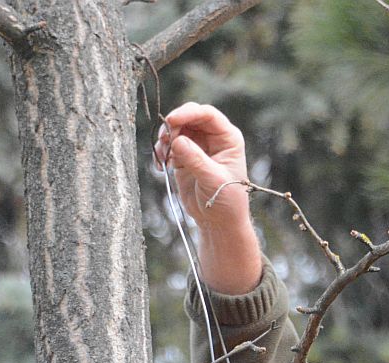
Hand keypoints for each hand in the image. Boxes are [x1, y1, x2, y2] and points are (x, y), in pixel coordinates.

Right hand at [153, 102, 261, 293]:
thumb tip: (177, 141)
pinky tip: (162, 167)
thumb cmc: (226, 201)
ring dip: (165, 140)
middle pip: (189, 118)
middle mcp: (213, 139)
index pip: (207, 115)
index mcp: (228, 139)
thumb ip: (196, 159)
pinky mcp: (185, 158)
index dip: (188, 113)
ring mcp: (198, 147)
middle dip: (174, 126)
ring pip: (177, 131)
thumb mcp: (213, 180)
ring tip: (163, 158)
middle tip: (163, 140)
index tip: (171, 121)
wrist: (219, 222)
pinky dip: (161, 152)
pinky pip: (169, 147)